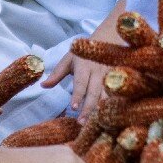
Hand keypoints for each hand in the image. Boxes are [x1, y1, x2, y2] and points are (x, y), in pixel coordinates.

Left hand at [40, 1, 124, 123]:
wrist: (110, 37)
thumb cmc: (85, 52)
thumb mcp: (69, 59)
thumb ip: (57, 74)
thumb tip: (42, 86)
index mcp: (84, 66)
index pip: (81, 83)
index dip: (78, 95)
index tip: (74, 107)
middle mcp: (98, 72)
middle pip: (94, 93)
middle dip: (88, 109)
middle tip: (82, 123)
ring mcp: (111, 77)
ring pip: (107, 96)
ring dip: (101, 111)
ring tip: (96, 125)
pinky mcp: (120, 80)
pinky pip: (117, 95)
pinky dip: (114, 107)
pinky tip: (111, 119)